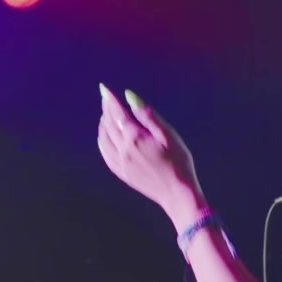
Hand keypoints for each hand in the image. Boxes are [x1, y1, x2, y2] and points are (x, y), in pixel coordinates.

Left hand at [98, 86, 205, 225]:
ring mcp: (120, 163)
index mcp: (135, 138)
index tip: (103, 88)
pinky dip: (103, 140)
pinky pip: (105, 153)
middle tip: (107, 99)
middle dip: (107, 109)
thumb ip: (147, 115)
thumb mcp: (168, 134)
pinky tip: (105, 137)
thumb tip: (129, 96)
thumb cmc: (179, 162)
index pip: (117, 113)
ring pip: (103, 138)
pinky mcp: (121, 173)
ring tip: (106, 115)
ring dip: (103, 124)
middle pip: (108, 124)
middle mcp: (123, 149)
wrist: (177, 193)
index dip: (110, 99)